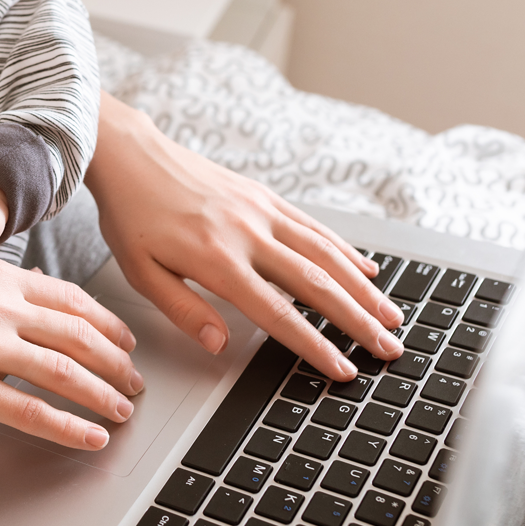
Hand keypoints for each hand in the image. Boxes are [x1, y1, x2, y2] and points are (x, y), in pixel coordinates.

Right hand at [0, 256, 142, 449]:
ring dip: (103, 394)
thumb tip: (32, 289)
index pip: (70, 299)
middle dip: (117, 361)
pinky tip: (90, 439)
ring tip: (123, 410)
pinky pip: (29, 412)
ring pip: (64, 373)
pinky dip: (68, 428)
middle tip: (135, 381)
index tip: (126, 340)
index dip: (107, 322)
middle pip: (78, 336)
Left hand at [86, 93, 404, 380]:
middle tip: (389, 348)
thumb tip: (221, 346)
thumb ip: (183, 310)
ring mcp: (261, 211)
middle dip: (358, 320)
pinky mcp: (264, 196)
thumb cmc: (132, 218)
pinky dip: (345, 250)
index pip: (277, 313)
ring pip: (326, 253)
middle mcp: (248, 234)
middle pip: (316, 284)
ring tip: (392, 316)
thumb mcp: (141, 272)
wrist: (133, 156)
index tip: (343, 368)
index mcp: (217, 260)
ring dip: (364, 288)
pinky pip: (314, 226)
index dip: (313, 345)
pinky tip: (366, 269)